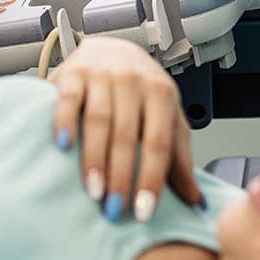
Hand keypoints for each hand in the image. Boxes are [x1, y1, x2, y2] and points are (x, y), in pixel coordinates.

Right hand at [49, 38, 204, 222]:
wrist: (111, 48)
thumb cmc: (141, 91)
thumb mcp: (167, 118)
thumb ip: (179, 159)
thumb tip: (195, 201)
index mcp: (162, 94)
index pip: (158, 143)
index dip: (151, 179)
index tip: (143, 212)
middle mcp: (133, 82)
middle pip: (128, 136)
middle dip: (122, 176)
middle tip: (115, 210)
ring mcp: (102, 75)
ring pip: (99, 121)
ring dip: (95, 159)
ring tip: (93, 191)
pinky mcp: (73, 73)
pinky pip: (68, 100)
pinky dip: (65, 123)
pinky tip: (63, 147)